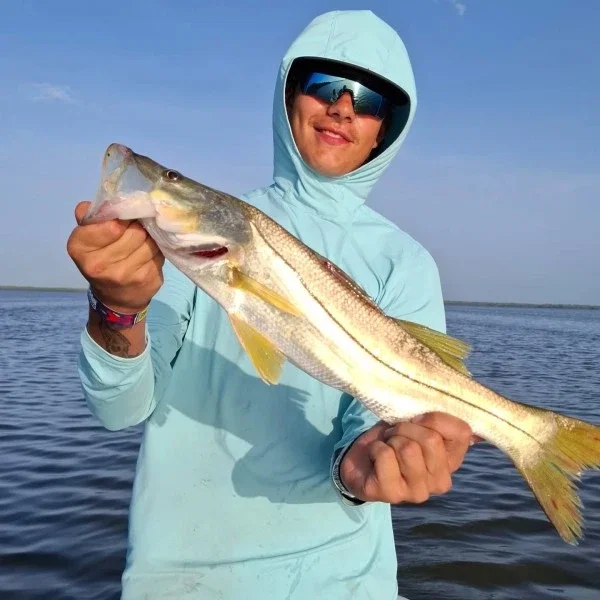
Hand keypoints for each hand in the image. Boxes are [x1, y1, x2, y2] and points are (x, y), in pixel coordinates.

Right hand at [66, 201, 163, 311]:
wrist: (116, 298)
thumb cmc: (101, 259)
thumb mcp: (87, 238)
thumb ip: (92, 217)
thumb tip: (106, 202)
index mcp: (79, 248)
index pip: (110, 224)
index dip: (121, 217)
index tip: (121, 220)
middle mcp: (100, 265)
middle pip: (134, 231)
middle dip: (138, 225)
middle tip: (135, 227)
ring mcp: (125, 275)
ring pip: (149, 241)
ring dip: (149, 237)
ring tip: (143, 239)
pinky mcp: (147, 280)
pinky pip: (160, 253)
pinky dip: (157, 249)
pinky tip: (149, 252)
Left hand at [339, 412, 474, 503]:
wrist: (361, 462)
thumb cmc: (393, 440)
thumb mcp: (415, 424)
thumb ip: (434, 420)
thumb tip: (448, 406)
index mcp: (452, 461)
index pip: (461, 432)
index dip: (434, 418)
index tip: (416, 420)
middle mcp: (441, 481)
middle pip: (431, 440)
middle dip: (406, 428)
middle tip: (395, 435)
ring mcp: (418, 492)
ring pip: (408, 448)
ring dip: (391, 440)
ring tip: (387, 446)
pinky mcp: (393, 494)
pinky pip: (385, 456)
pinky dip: (375, 448)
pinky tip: (375, 458)